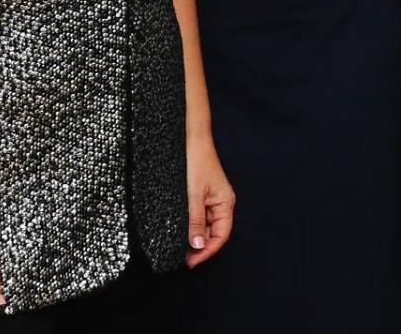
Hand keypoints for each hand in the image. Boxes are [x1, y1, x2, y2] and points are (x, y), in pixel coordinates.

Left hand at [185, 137, 233, 266]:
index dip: (207, 251)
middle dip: (198, 246)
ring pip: (203, 225)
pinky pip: (196, 216)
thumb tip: (197, 245)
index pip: (221, 235)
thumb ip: (195, 221)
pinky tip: (176, 230)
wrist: (190, 138)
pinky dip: (188, 225)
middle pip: (213, 232)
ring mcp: (209, 199)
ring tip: (176, 246)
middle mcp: (219, 203)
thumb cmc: (195, 162)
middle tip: (179, 257)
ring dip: (192, 236)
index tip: (190, 262)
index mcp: (224, 203)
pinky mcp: (198, 194)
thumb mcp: (192, 195)